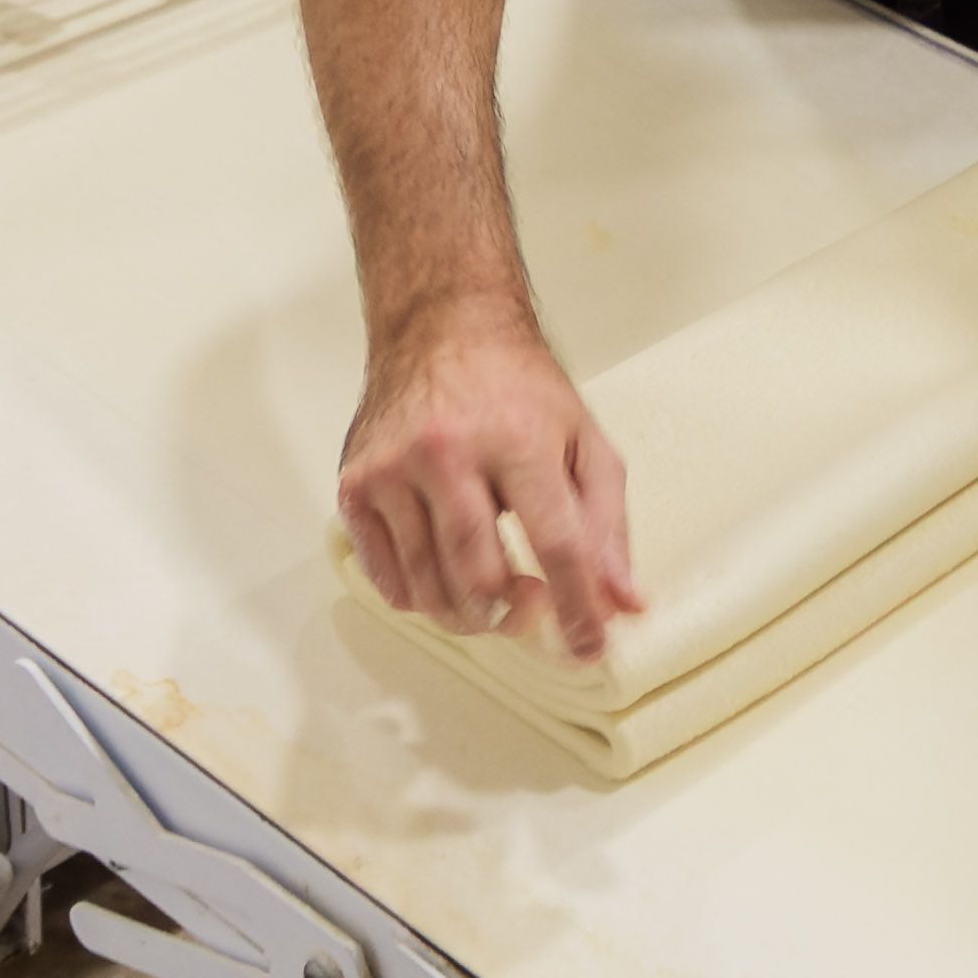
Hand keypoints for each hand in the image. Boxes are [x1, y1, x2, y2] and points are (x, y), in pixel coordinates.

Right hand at [338, 311, 644, 656]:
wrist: (440, 330)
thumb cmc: (519, 389)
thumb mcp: (584, 439)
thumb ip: (608, 524)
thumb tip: (623, 604)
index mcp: (517, 437)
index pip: (556, 543)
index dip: (577, 608)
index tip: (589, 648)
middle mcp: (447, 452)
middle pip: (480, 576)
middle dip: (513, 614)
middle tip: (531, 609)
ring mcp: (391, 471)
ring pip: (429, 589)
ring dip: (468, 613)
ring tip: (492, 593)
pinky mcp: (354, 487)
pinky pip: (387, 580)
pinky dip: (422, 598)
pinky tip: (446, 576)